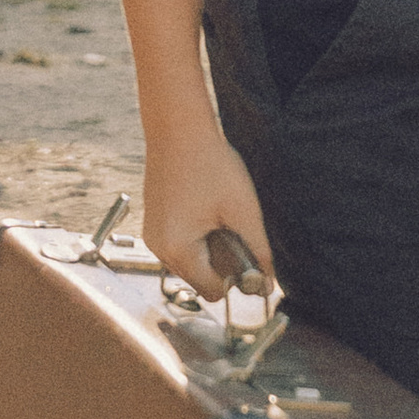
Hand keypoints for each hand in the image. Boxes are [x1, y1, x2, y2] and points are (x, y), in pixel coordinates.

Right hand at [141, 127, 274, 302]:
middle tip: (231, 226)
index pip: (213, 291)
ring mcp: (152, 235)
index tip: (246, 251)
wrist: (178, 128)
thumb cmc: (210, 164)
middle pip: (199, 279)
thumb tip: (267, 286)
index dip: (235, 277)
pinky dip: (195, 237)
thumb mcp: (243, 210)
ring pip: (189, 263)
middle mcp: (157, 247)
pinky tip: (204, 208)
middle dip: (220, 262)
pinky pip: (179, 245)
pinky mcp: (153, 222)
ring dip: (208, 249)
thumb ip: (258, 252)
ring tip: (217, 215)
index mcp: (177, 249)